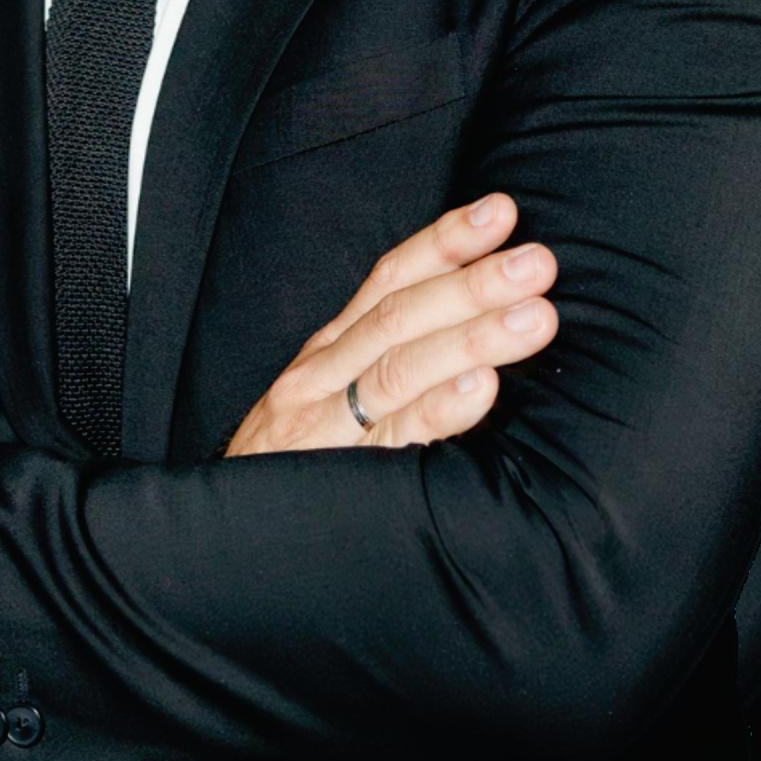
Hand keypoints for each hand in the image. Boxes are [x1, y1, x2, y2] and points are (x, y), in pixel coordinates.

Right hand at [224, 192, 556, 455]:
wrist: (221, 548)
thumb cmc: (293, 469)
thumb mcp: (329, 400)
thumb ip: (389, 361)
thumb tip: (479, 319)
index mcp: (328, 351)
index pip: (389, 281)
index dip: (445, 242)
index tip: (502, 212)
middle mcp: (322, 378)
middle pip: (400, 316)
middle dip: (473, 284)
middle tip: (538, 262)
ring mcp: (324, 428)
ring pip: (400, 368)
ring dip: (473, 337)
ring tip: (536, 317)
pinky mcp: (334, 483)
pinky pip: (391, 441)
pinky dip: (438, 411)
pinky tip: (482, 390)